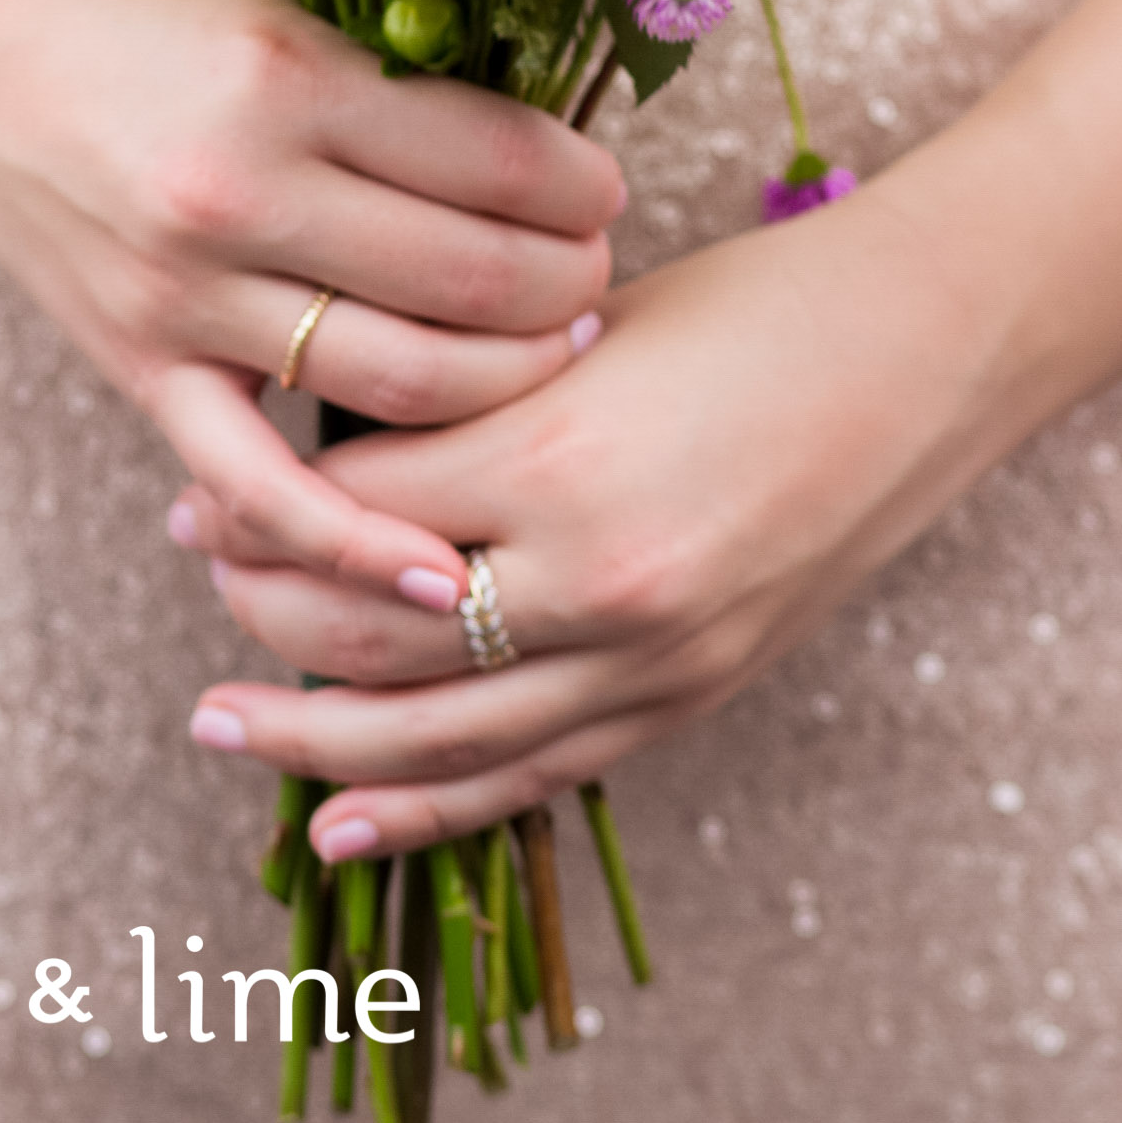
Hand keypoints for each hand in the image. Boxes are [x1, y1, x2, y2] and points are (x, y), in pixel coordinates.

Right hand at [0, 0, 624, 609]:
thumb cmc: (140, 9)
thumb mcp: (277, 4)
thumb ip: (390, 81)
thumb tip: (539, 155)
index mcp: (291, 82)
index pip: (492, 160)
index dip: (576, 186)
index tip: (603, 191)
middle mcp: (243, 194)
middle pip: (467, 279)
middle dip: (565, 289)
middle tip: (596, 280)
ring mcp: (188, 296)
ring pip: (402, 381)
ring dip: (507, 383)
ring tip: (551, 358)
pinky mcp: (143, 370)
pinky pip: (261, 487)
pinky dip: (353, 543)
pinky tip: (436, 575)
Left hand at [167, 175, 1003, 854]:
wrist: (923, 353)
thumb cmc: (757, 304)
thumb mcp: (587, 322)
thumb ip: (470, 393)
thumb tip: (333, 445)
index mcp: (563, 453)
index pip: (358, 506)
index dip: (264, 497)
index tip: (202, 481)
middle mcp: (598, 577)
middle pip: (370, 631)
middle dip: (264, 603)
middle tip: (198, 566)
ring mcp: (649, 658)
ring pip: (435, 736)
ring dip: (312, 737)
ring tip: (222, 720)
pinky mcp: (686, 698)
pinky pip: (530, 776)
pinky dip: (427, 807)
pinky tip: (339, 818)